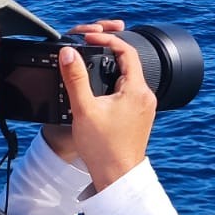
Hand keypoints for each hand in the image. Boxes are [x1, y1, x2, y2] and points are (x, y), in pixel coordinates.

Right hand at [55, 20, 155, 191]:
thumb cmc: (103, 148)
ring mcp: (145, 107)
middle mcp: (146, 97)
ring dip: (110, 68)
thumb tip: (68, 52)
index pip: (127, 51)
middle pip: (129, 62)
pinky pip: (128, 91)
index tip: (90, 37)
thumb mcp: (84, 109)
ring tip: (90, 64)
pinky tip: (99, 89)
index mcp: (137, 90)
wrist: (116, 177)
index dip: (108, 39)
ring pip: (128, 77)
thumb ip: (76, 78)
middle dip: (108, 51)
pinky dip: (114, 84)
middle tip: (88, 46)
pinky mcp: (139, 117)